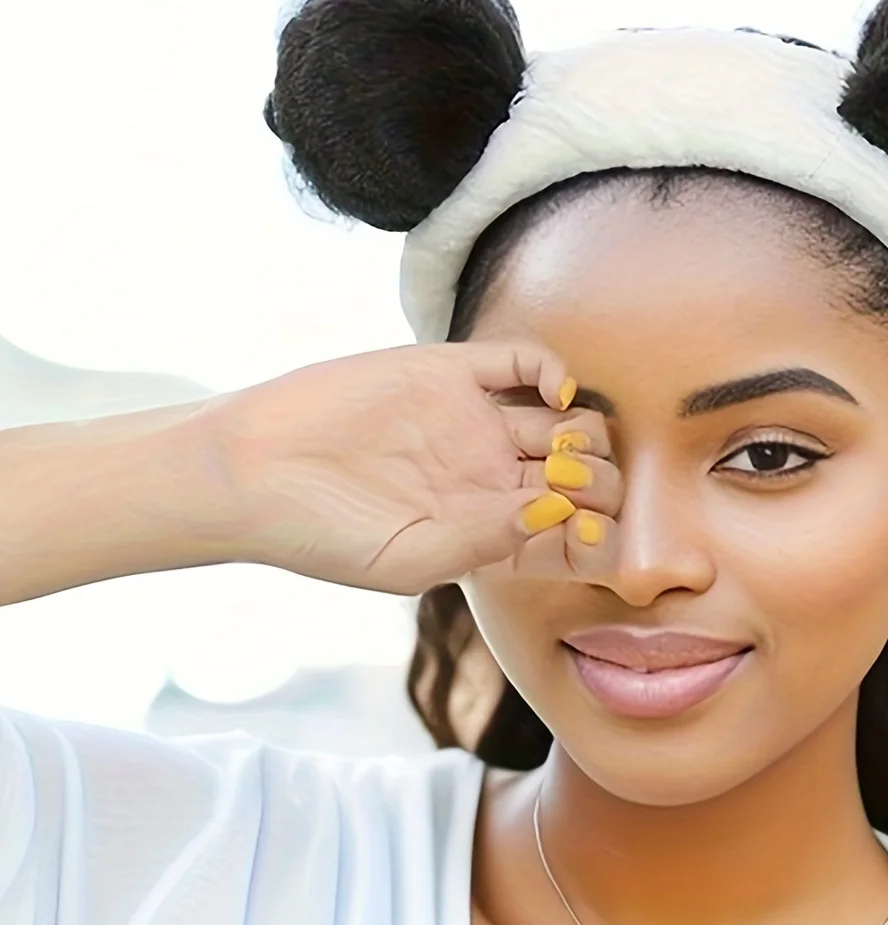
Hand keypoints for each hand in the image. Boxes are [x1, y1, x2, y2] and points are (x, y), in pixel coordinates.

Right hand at [200, 341, 621, 594]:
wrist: (250, 470)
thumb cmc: (319, 536)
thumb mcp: (406, 561)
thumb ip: (486, 543)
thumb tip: (554, 511)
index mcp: (489, 534)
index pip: (574, 536)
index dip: (599, 537)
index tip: (588, 535)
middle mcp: (490, 478)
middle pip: (586, 476)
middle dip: (601, 483)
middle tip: (569, 485)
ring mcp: (474, 424)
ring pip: (569, 420)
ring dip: (587, 433)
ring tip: (556, 447)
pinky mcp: (448, 373)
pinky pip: (524, 362)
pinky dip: (555, 372)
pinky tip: (552, 394)